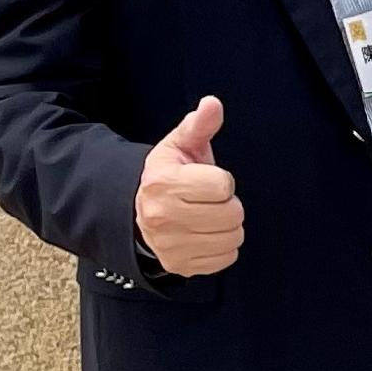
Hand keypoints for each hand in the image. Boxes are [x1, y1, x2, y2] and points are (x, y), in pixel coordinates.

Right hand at [134, 95, 242, 275]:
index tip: (205, 180)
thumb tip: (212, 104)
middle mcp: (163, 217)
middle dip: (227, 204)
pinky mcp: (181, 266)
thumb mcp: (179, 146)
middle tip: (209, 201)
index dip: (221, 181)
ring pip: (232, 238)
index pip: (223, 185)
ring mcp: (171, 246)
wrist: (139, 213)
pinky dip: (223, 247)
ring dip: (228, 227)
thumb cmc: (169, 175)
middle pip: (232, 214)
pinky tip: (205, 235)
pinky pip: (226, 258)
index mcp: (164, 184)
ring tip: (207, 216)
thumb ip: (199, 125)